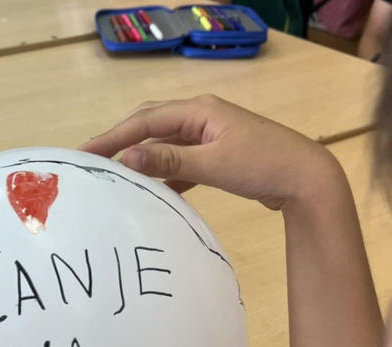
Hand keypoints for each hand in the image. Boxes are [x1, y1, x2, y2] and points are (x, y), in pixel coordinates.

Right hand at [81, 95, 338, 210]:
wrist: (305, 179)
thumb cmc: (262, 166)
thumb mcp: (214, 164)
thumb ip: (170, 161)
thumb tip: (128, 158)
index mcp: (199, 111)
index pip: (145, 121)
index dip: (113, 136)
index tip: (86, 152)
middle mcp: (201, 117)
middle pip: (152, 125)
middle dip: (122, 141)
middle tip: (94, 160)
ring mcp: (210, 136)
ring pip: (166, 146)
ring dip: (143, 160)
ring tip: (116, 177)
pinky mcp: (218, 156)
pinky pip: (182, 162)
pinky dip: (166, 174)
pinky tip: (154, 191)